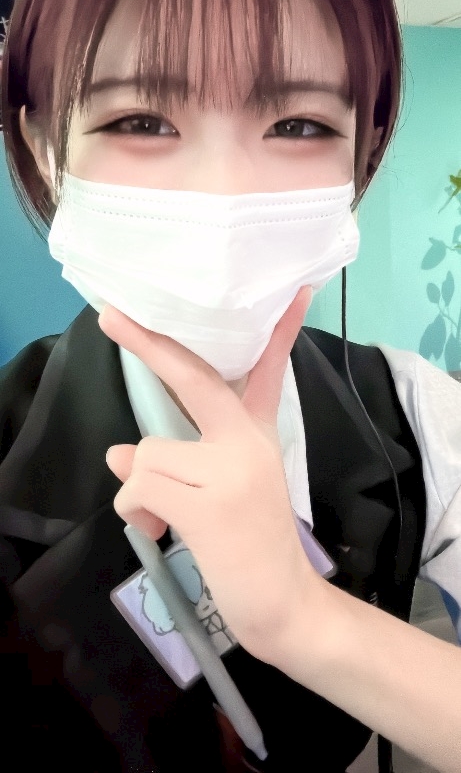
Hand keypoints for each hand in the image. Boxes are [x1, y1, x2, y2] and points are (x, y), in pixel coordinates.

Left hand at [100, 286, 317, 656]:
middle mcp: (246, 440)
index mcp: (256, 433)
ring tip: (165, 520)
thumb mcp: (223, 490)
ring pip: (149, 450)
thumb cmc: (251, 546)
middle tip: (108, 314)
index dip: (279, 330)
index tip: (294, 291)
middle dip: (147, 345)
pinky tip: (161, 532)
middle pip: (193, 378)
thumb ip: (175, 461)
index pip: (267, 369)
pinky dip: (136, 511)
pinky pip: (141, 486)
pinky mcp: (207, 503)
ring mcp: (229, 469)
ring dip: (141, 489)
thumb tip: (118, 454)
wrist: (283, 604)